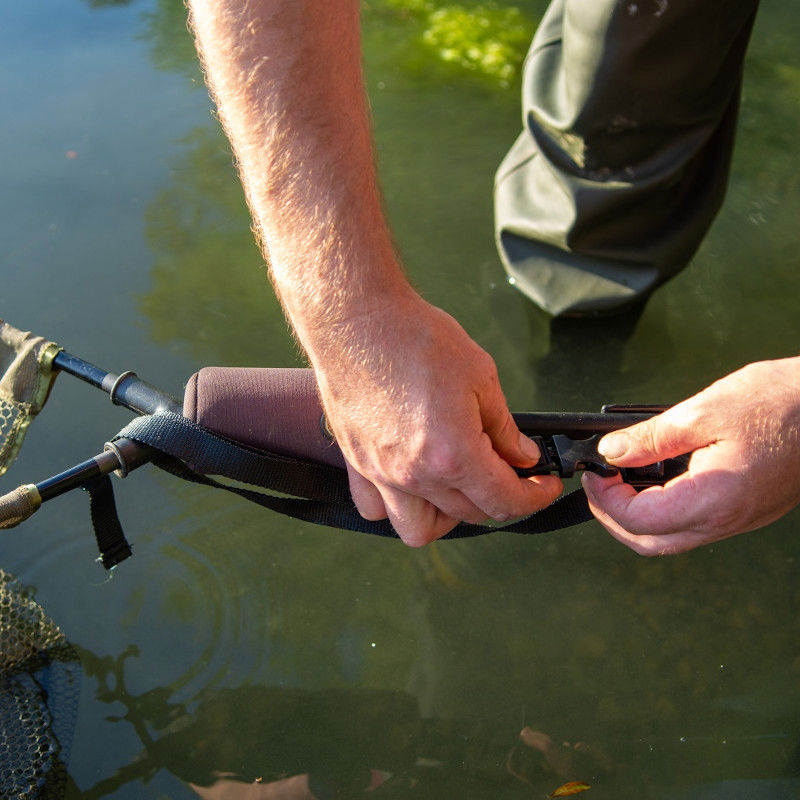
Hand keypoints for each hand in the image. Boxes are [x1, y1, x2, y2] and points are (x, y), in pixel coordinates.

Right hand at [312, 292, 562, 545]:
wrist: (356, 320)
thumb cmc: (415, 339)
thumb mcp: (480, 375)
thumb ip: (504, 427)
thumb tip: (522, 456)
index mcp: (453, 456)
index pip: (504, 501)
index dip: (535, 498)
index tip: (544, 485)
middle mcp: (415, 476)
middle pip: (470, 515)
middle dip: (500, 499)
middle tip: (510, 471)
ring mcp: (381, 474)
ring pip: (419, 529)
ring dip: (447, 518)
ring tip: (459, 487)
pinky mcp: (356, 463)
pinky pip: (376, 509)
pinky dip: (398, 506)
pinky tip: (411, 481)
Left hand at [582, 357, 799, 554]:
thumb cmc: (779, 403)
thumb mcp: (703, 411)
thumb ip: (649, 437)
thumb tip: (610, 451)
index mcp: (713, 499)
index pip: (639, 520)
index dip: (605, 498)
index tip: (594, 472)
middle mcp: (726, 521)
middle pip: (651, 543)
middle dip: (614, 518)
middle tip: (599, 484)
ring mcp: (739, 521)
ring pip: (672, 539)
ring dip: (638, 518)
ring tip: (621, 480)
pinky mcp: (746, 511)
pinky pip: (695, 525)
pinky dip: (665, 511)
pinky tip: (656, 480)